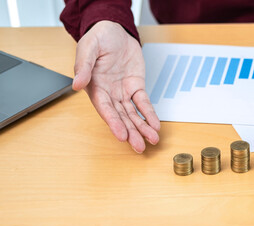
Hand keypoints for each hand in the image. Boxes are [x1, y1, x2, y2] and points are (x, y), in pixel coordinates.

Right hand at [73, 20, 159, 152]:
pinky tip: (155, 125)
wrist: (114, 29)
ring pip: (133, 114)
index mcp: (94, 87)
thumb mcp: (88, 48)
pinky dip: (149, 114)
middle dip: (131, 132)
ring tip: (152, 140)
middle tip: (139, 147)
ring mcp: (123, 91)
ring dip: (142, 127)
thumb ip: (83, 66)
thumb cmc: (98, 38)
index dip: (114, 122)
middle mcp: (109, 93)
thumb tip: (77, 84)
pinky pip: (143, 103)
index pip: (105, 108)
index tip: (122, 136)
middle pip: (121, 116)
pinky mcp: (136, 87)